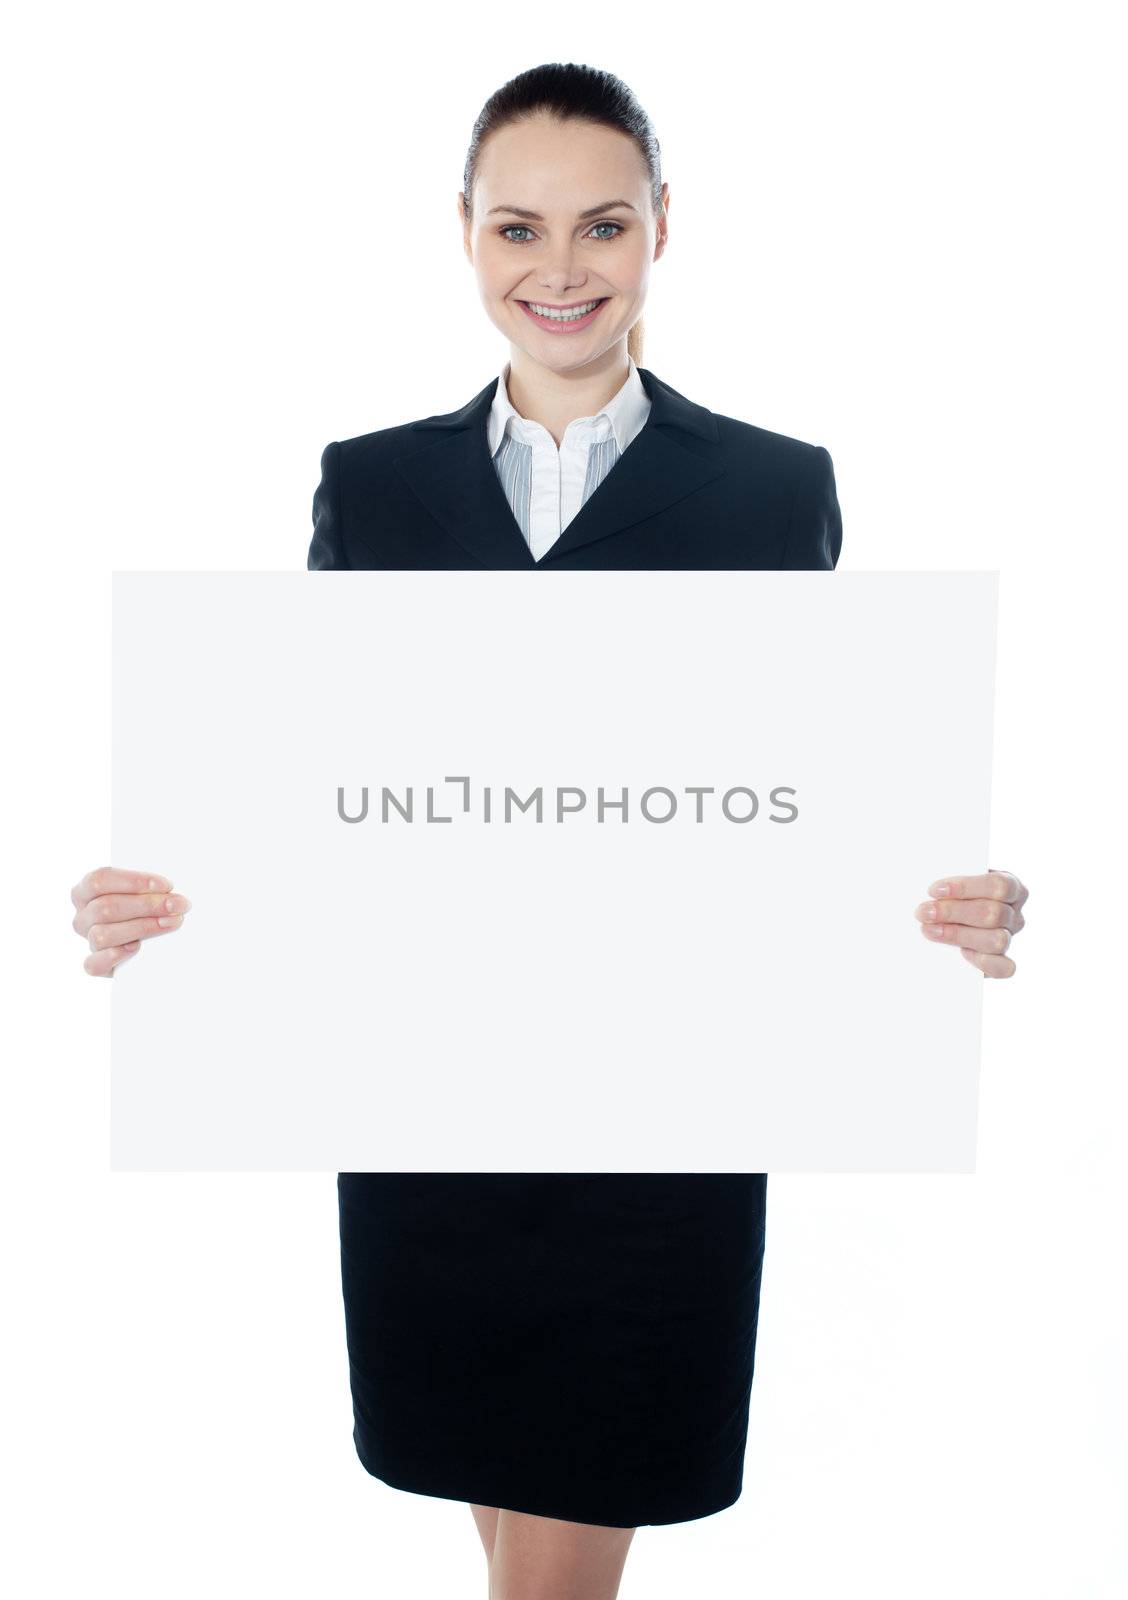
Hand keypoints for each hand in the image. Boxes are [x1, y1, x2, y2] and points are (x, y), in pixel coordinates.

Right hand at [71, 866, 191, 976]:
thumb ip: (148, 886)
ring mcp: (87, 941)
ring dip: (141, 928)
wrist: (148, 947)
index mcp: (86, 891)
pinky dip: (115, 956)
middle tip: (177, 905)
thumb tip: (168, 887)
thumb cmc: (144, 909)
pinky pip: (95, 964)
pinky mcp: (95, 966)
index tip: (166, 885)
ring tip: (170, 923)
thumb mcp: (142, 891)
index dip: (133, 881)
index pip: (100, 880)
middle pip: (106, 907)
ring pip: (103, 935)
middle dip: (146, 905)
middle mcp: (83, 916)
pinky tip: (135, 948)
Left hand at [915, 868, 1027, 977]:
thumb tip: (934, 892)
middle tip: (924, 912)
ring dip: (958, 935)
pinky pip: (1004, 968)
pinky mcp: (1003, 964)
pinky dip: (982, 962)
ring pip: (996, 940)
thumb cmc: (951, 898)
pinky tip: (960, 953)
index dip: (965, 887)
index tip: (934, 890)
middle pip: (993, 913)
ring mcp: (1010, 940)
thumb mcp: (953, 885)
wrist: (949, 924)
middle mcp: (1014, 915)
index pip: (998, 885)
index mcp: (1011, 887)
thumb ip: (950, 886)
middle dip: (953, 912)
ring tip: (930, 930)